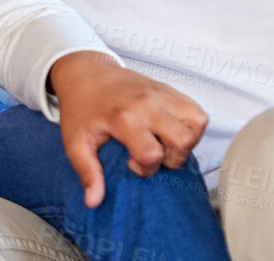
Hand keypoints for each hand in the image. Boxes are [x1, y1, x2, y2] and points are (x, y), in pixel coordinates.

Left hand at [48, 51, 206, 208]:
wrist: (85, 72)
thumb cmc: (81, 106)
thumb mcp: (75, 142)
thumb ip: (87, 172)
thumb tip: (94, 201)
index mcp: (123, 116)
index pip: (152, 153)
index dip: (145, 168)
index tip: (131, 163)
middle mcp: (147, 103)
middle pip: (184, 138)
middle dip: (173, 157)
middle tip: (152, 153)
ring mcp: (161, 93)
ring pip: (198, 122)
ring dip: (186, 140)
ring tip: (164, 142)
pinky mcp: (169, 89)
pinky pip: (196, 110)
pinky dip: (191, 125)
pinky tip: (169, 130)